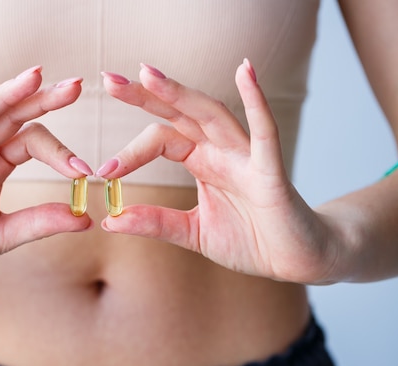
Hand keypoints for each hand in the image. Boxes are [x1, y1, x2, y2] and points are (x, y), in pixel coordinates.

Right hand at [0, 67, 92, 291]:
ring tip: (32, 77)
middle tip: (75, 85)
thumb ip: (39, 223)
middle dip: (40, 99)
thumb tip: (86, 218)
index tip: (84, 171)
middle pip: (9, 118)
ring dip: (2, 96)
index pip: (31, 141)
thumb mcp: (4, 235)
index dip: (60, 152)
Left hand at [98, 61, 340, 283]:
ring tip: (148, 75)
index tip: (103, 172)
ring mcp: (246, 157)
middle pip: (180, 114)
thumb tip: (109, 220)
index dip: (130, 152)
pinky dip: (257, 102)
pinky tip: (246, 72)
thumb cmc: (250, 240)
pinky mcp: (271, 172)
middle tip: (109, 80)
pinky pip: (265, 133)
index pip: (161, 140)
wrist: (294, 261)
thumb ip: (155, 223)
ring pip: (212, 115)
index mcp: (202, 161)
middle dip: (146, 96)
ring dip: (180, 94)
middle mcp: (221, 151)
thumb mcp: (192, 232)